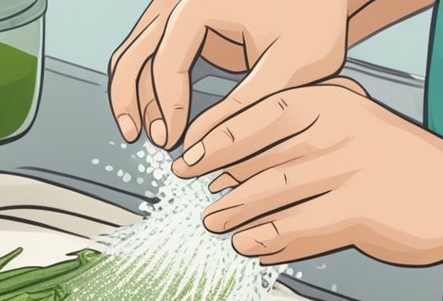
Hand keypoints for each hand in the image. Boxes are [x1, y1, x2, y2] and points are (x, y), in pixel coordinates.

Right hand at [107, 0, 351, 149]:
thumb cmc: (314, 19)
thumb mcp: (292, 65)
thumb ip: (244, 106)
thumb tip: (197, 145)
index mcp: (200, 3)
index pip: (166, 62)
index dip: (166, 107)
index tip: (171, 143)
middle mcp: (180, 0)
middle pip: (133, 53)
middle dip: (128, 101)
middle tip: (136, 140)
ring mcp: (177, 8)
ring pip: (133, 53)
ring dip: (129, 95)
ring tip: (139, 135)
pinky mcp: (182, 22)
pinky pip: (148, 53)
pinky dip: (144, 84)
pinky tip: (154, 116)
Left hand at [172, 80, 442, 265]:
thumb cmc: (392, 163)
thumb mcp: (346, 129)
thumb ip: (295, 139)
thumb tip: (226, 165)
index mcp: (329, 101)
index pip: (255, 117)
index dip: (214, 143)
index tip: (185, 163)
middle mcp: (337, 129)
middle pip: (258, 160)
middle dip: (221, 186)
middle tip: (199, 205)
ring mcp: (348, 169)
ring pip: (271, 195)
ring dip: (235, 215)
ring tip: (215, 226)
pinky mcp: (358, 210)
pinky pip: (296, 228)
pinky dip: (267, 240)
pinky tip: (251, 248)